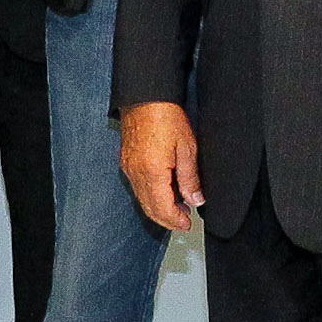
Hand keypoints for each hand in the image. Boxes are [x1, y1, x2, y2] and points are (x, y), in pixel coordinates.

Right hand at [120, 101, 199, 231]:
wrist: (145, 97)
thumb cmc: (166, 116)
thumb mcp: (187, 148)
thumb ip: (190, 178)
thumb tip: (195, 200)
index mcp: (152, 172)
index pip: (162, 208)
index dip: (176, 220)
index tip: (188, 224)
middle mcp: (136, 174)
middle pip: (150, 208)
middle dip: (167, 219)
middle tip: (184, 221)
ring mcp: (128, 168)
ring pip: (142, 200)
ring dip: (159, 208)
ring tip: (179, 207)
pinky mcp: (126, 162)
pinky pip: (137, 188)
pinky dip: (150, 196)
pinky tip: (164, 191)